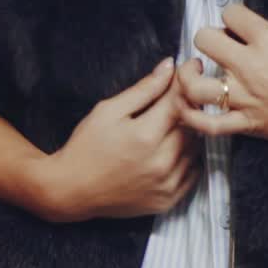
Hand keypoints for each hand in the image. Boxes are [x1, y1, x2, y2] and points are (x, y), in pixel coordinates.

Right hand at [43, 58, 201, 221]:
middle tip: (179, 96)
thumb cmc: (86, 147)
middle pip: (193, 125)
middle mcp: (160, 162)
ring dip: (191, 132)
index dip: (187, 81)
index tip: (191, 67)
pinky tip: (173, 148)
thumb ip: (143, 89)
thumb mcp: (108, 110)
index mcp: (145, 136)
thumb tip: (169, 66)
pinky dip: (189, 157)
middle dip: (189, 106)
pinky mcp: (167, 201)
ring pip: (196, 148)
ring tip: (174, 123)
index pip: (180, 100)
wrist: (71, 190)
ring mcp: (166, 184)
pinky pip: (193, 172)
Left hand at [177, 4, 267, 153]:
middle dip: (207, 37)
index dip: (232, 14)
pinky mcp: (247, 124)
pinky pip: (208, 124)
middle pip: (205, 40)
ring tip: (196, 71)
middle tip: (216, 43)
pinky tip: (189, 106)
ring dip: (188, 75)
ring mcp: (245, 98)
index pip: (231, 14)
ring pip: (195, 86)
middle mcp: (251, 66)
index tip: (237, 22)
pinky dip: (192, 117)